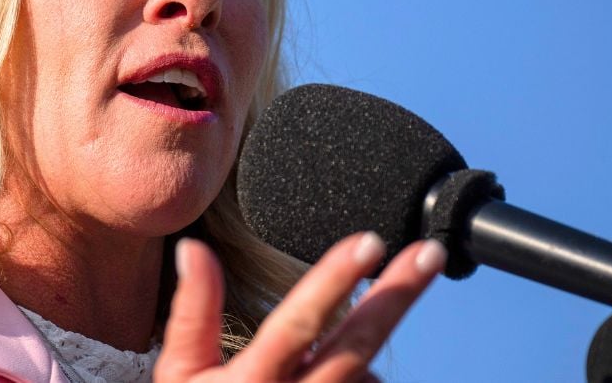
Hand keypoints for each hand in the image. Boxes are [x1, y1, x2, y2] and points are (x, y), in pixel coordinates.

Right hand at [155, 232, 445, 381]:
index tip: (369, 241)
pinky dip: (359, 378)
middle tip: (430, 253)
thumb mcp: (181, 372)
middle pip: (357, 345)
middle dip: (397, 296)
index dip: (334, 279)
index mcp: (249, 382)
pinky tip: (338, 373)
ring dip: (366, 347)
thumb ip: (194, 312)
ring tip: (340, 338)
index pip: (298, 323)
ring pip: (368, 375)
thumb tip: (194, 247)